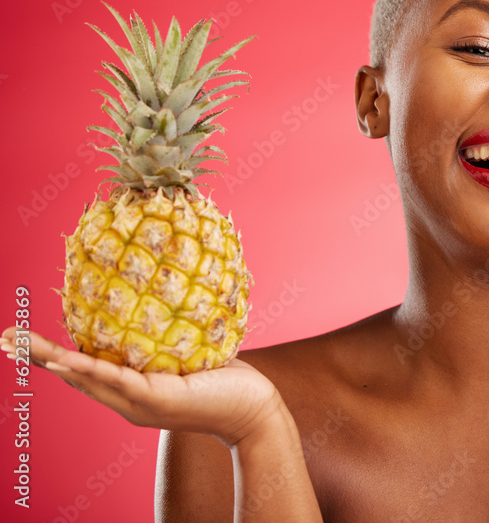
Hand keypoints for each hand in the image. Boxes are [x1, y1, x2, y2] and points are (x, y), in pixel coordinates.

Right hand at [2, 327, 279, 446]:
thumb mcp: (190, 353)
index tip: (25, 338)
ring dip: (52, 360)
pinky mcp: (155, 399)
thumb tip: (167, 291)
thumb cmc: (226, 379)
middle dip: (38, 357)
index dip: (54, 355)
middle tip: (4, 337)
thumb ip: (170, 334)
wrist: (252, 409)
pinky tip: (69, 358)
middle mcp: (127, 401)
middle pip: (73, 376)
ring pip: (86, 378)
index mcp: (131, 390)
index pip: (85, 371)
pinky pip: (117, 380)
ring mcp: (138, 403)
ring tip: (22, 345)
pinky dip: (90, 368)